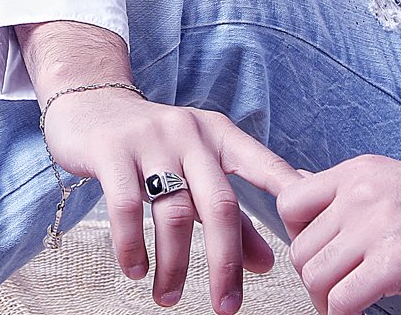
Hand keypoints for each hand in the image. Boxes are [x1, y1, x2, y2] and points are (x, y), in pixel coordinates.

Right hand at [42, 86, 297, 312]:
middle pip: (221, 205)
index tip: (309, 237)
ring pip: (174, 213)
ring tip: (168, 298)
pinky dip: (133, 247)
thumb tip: (268, 264)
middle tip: (227, 308)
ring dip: (173, 266)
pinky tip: (136, 270)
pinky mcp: (113, 150)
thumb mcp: (197, 171)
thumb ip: (233, 216)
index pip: (264, 165)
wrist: (91, 106)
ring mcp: (152, 140)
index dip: (290, 196)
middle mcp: (192, 134)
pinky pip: (127, 207)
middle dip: (226, 263)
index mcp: (220, 135)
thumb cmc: (153, 146)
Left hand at [275, 157, 400, 314]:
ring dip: (326, 302)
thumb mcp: (396, 182)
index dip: (297, 239)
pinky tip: (361, 314)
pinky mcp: (398, 262)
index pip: (290, 204)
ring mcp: (378, 226)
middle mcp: (361, 193)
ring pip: (315, 277)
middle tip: (337, 291)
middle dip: (314, 278)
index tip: (321, 257)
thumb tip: (304, 194)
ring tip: (347, 306)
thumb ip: (351, 194)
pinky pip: (343, 301)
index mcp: (358, 172)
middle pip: (300, 249)